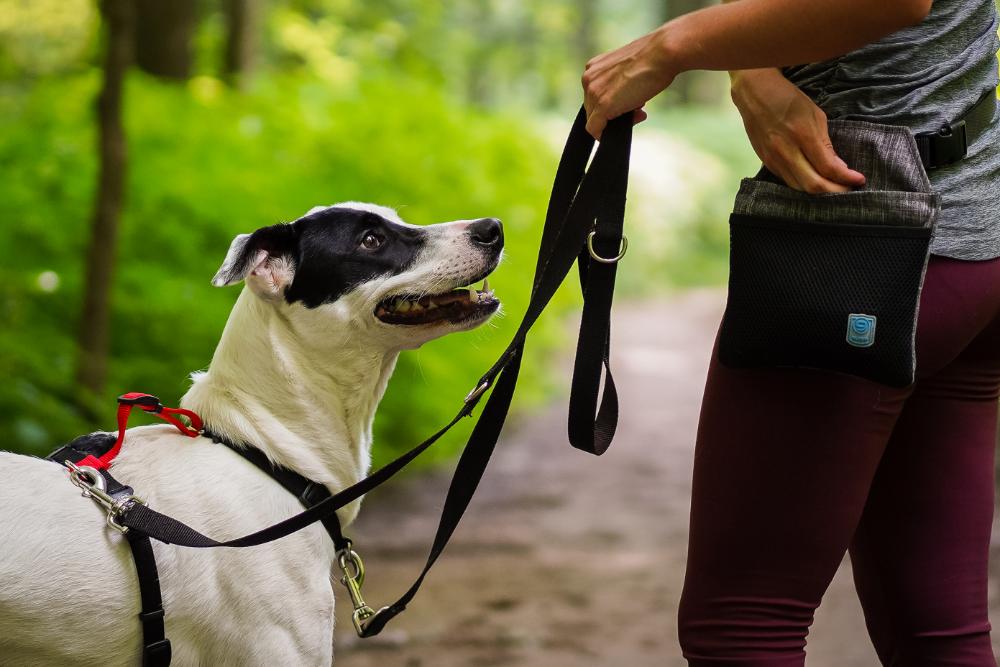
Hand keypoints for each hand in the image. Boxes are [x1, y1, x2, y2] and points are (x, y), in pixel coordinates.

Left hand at [582, 27, 674, 138]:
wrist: (663, 53)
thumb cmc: (653, 57)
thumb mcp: (629, 69)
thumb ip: (619, 83)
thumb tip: (625, 100)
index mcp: (594, 67)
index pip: (595, 95)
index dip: (613, 103)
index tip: (632, 102)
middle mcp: (589, 78)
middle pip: (593, 108)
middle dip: (614, 113)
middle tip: (639, 110)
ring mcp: (593, 93)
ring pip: (594, 119)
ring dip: (615, 121)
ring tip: (639, 113)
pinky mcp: (602, 106)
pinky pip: (594, 130)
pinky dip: (604, 135)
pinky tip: (621, 131)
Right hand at [730, 68, 864, 192]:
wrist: (754, 93)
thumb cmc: (789, 99)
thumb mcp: (815, 114)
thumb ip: (825, 143)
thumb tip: (837, 167)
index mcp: (803, 135)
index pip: (828, 167)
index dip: (846, 178)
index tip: (858, 180)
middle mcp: (786, 151)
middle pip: (813, 185)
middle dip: (835, 191)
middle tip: (848, 190)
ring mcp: (773, 159)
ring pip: (799, 188)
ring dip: (819, 192)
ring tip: (834, 188)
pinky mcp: (766, 162)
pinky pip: (788, 181)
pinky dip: (804, 184)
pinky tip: (814, 180)